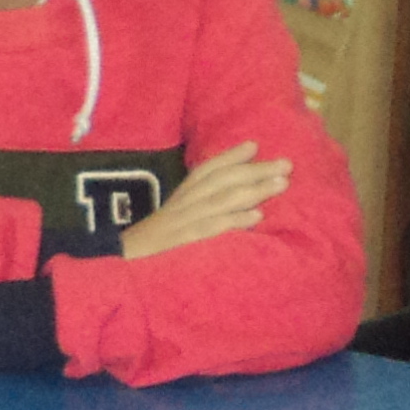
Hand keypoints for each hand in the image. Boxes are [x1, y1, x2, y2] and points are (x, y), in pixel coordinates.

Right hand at [123, 143, 292, 260]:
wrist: (123, 264)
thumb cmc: (154, 246)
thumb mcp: (173, 219)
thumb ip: (197, 205)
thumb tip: (231, 198)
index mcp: (181, 197)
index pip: (207, 170)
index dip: (230, 156)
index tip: (255, 145)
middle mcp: (184, 204)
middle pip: (222, 181)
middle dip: (256, 171)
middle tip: (286, 164)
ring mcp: (184, 223)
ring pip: (223, 200)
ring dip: (254, 190)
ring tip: (282, 184)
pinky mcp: (185, 243)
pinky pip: (212, 229)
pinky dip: (234, 220)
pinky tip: (256, 217)